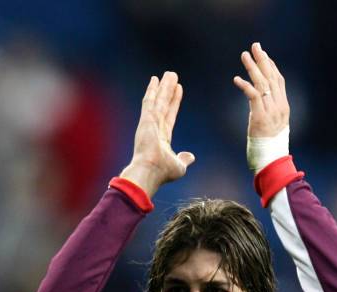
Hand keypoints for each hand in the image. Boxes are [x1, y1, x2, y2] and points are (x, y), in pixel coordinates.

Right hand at [120, 72, 194, 196]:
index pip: (170, 116)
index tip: (178, 90)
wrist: (150, 171)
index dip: (175, 103)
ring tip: (169, 73)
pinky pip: (150, 101)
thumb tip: (191, 156)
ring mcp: (149, 123)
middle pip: (164, 105)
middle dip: (168, 91)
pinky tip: (155, 79)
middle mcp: (155, 128)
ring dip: (164, 86)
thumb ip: (184, 159)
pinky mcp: (146, 120)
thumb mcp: (179, 166)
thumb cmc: (163, 172)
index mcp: (162, 139)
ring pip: (159, 100)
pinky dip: (152, 90)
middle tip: (172, 76)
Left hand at [233, 42, 289, 137]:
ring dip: (252, 68)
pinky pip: (253, 96)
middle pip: (271, 78)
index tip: (264, 54)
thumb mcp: (272, 125)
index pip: (279, 81)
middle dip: (263, 60)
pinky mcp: (260, 117)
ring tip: (244, 56)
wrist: (271, 159)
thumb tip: (258, 103)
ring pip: (262, 84)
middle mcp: (279, 106)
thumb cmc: (269, 146)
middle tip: (255, 46)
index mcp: (284, 107)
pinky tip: (236, 79)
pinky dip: (245, 86)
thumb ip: (268, 111)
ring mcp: (271, 111)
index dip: (271, 66)